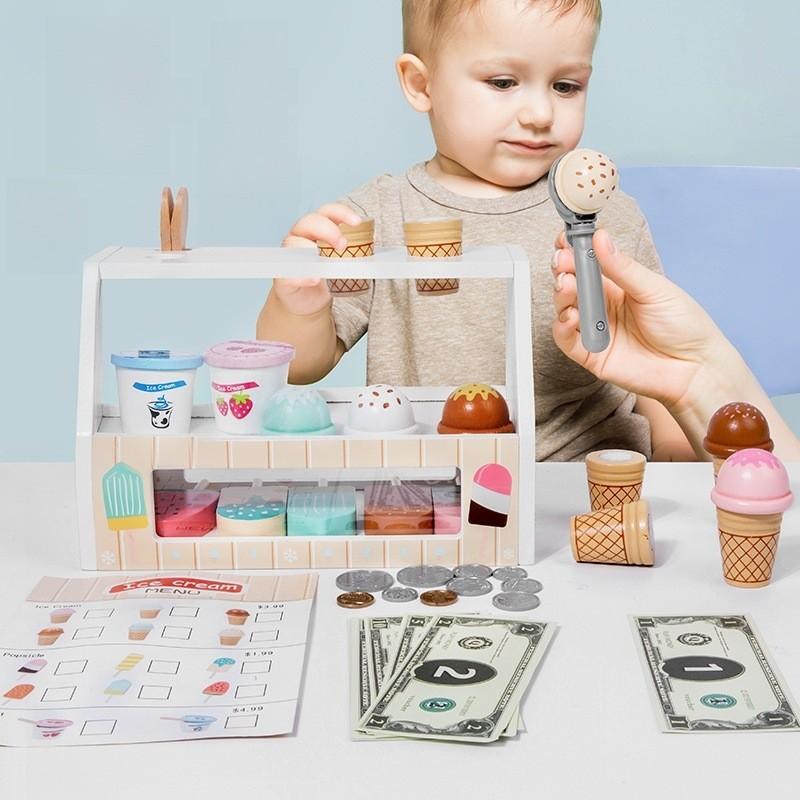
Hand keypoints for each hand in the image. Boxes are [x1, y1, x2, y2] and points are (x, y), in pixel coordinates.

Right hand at [275, 203, 361, 315]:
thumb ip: (355, 250)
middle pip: (309, 221)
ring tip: (326, 264)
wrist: (309, 301)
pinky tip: (315, 280)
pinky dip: (303, 275)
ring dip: (311, 250)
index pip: (327, 212)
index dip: (341, 213)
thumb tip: (373, 240)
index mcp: (317, 228)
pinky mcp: (283, 275)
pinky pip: (288, 271)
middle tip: (343, 245)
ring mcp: (289, 255)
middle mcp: (300, 236)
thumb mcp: (343, 261)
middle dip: (328, 230)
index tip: (357, 222)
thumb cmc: (326, 276)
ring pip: (293, 243)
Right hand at [552, 228, 729, 410]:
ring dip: (562, 295)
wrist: (695, 368)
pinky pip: (566, 340)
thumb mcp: (655, 289)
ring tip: (567, 285)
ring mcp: (596, 330)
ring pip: (565, 308)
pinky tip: (570, 315)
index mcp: (618, 286)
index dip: (574, 251)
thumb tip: (601, 238)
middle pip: (572, 284)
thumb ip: (623, 268)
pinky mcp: (591, 355)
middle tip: (563, 262)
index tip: (566, 240)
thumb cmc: (684, 327)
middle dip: (564, 270)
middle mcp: (603, 307)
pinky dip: (562, 327)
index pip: (588, 264)